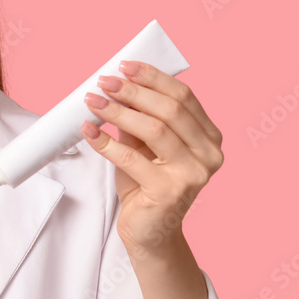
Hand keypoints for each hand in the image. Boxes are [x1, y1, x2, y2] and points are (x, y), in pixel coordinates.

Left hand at [80, 60, 224, 253]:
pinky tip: (89, 130)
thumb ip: (140, 118)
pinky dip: (106, 142)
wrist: (149, 232)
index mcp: (209, 137)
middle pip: (170, 110)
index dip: (153, 78)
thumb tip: (117, 83)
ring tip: (93, 101)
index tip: (124, 66)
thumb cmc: (146, 185)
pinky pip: (131, 158)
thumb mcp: (145, 146)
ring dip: (118, 111)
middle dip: (133, 91)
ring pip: (153, 130)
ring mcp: (192, 174)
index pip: (183, 97)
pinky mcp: (169, 192)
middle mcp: (209, 154)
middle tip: (104, 81)